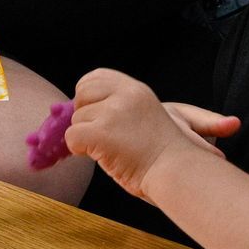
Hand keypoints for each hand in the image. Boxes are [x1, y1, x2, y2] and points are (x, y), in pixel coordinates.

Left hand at [66, 69, 238, 202]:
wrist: (176, 171)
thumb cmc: (160, 153)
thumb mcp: (144, 114)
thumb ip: (119, 104)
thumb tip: (80, 107)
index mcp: (135, 89)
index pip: (95, 76)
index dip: (88, 95)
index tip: (96, 114)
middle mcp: (124, 95)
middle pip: (81, 94)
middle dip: (84, 115)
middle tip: (101, 134)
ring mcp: (113, 113)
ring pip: (76, 120)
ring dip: (86, 137)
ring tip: (112, 149)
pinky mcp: (102, 133)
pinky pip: (72, 137)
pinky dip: (79, 149)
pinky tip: (101, 156)